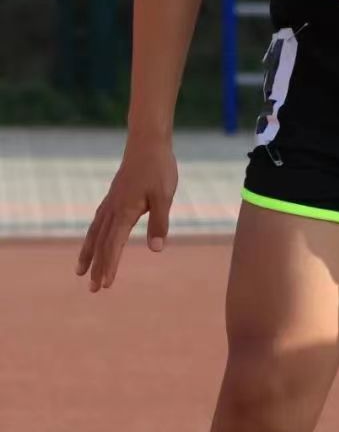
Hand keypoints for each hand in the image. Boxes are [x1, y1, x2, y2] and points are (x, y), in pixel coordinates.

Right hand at [76, 140, 177, 292]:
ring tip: (80, 272)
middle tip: (92, 290)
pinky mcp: (113, 196)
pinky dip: (92, 236)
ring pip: (95, 233)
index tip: (105, 285)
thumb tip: (156, 249)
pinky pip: (98, 222)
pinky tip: (92, 241)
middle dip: (96, 267)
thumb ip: (159, 223)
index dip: (109, 266)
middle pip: (101, 243)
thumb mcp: (164, 196)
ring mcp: (111, 202)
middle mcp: (113, 209)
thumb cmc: (159, 168)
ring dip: (88, 254)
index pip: (114, 245)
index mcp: (124, 212)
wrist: (148, 142)